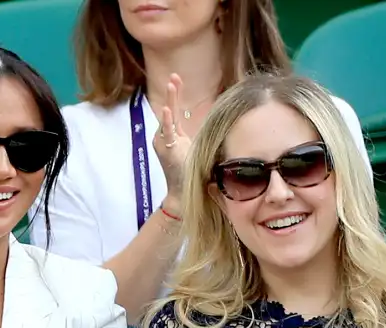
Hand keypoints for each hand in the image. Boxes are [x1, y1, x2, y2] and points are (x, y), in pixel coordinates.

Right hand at [152, 74, 190, 202]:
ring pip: (167, 118)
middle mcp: (164, 138)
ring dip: (170, 100)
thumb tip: (221, 125)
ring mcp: (164, 143)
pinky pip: (166, 132)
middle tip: (174, 76)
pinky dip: (166, 120)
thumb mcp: (197, 150)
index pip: (173, 112)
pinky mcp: (167, 149)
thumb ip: (201, 137)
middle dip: (171, 93)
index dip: (175, 96)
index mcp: (172, 137)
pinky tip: (167, 109)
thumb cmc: (190, 174)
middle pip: (168, 111)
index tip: (177, 79)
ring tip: (171, 84)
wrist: (182, 193)